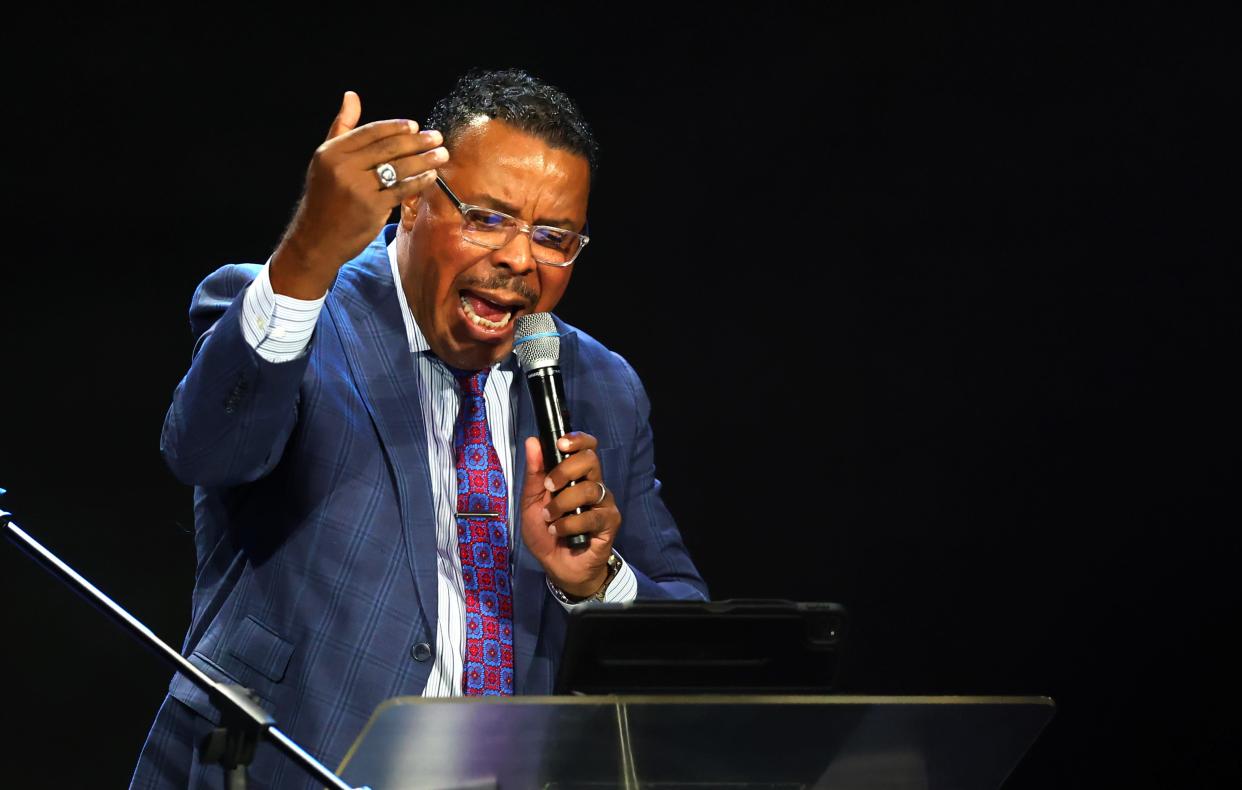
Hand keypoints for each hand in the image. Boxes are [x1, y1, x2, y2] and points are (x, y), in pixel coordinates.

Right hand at [270, 91, 448, 297]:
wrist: (317, 238)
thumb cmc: (326, 197)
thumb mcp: (326, 160)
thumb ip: (342, 127)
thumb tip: (351, 96)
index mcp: (331, 152)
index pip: (370, 132)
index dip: (395, 127)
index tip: (415, 126)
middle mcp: (343, 167)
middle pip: (388, 148)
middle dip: (417, 142)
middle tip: (437, 138)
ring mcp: (357, 188)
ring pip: (398, 168)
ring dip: (425, 160)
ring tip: (442, 154)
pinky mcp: (371, 207)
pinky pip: (401, 189)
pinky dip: (419, 182)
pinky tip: (431, 177)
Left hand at [519, 432, 619, 597]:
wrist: (557, 566)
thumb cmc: (546, 533)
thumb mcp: (531, 502)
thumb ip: (534, 473)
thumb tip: (533, 441)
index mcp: (576, 476)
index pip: (586, 447)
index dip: (578, 440)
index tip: (561, 444)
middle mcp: (593, 484)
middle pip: (590, 459)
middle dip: (565, 470)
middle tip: (549, 487)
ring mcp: (603, 503)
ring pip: (589, 488)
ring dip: (562, 504)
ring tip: (549, 518)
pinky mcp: (610, 522)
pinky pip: (592, 515)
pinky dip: (570, 524)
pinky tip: (559, 532)